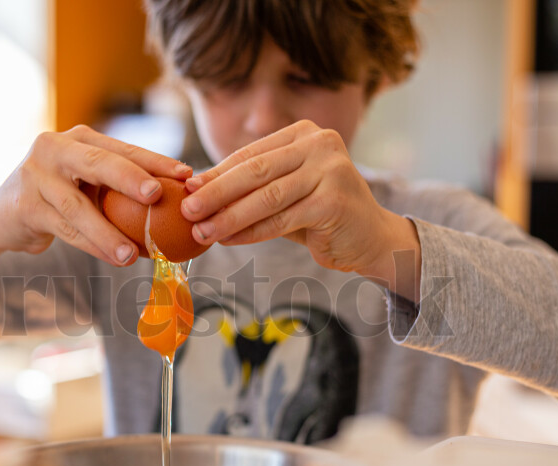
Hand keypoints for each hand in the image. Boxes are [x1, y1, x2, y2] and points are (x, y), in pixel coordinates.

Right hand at [0, 125, 190, 265]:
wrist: (5, 213)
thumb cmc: (60, 196)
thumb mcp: (87, 181)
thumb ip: (119, 185)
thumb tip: (178, 200)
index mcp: (79, 138)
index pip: (123, 148)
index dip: (156, 161)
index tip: (186, 175)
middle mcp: (55, 149)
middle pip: (97, 163)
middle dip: (130, 178)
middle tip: (157, 195)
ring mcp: (36, 177)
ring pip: (80, 208)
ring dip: (109, 233)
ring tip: (135, 253)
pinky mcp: (26, 207)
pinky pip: (66, 230)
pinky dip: (93, 246)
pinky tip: (116, 259)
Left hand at [180, 120, 420, 299]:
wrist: (371, 239)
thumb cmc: (321, 214)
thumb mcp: (285, 192)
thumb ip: (252, 187)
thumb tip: (197, 189)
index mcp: (305, 133)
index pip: (250, 154)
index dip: (215, 173)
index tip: (186, 190)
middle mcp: (320, 144)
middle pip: (255, 172)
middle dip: (216, 193)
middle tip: (187, 211)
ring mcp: (331, 170)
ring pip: (266, 197)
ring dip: (229, 217)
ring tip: (202, 232)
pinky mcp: (334, 201)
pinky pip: (281, 220)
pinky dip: (251, 232)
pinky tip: (228, 240)